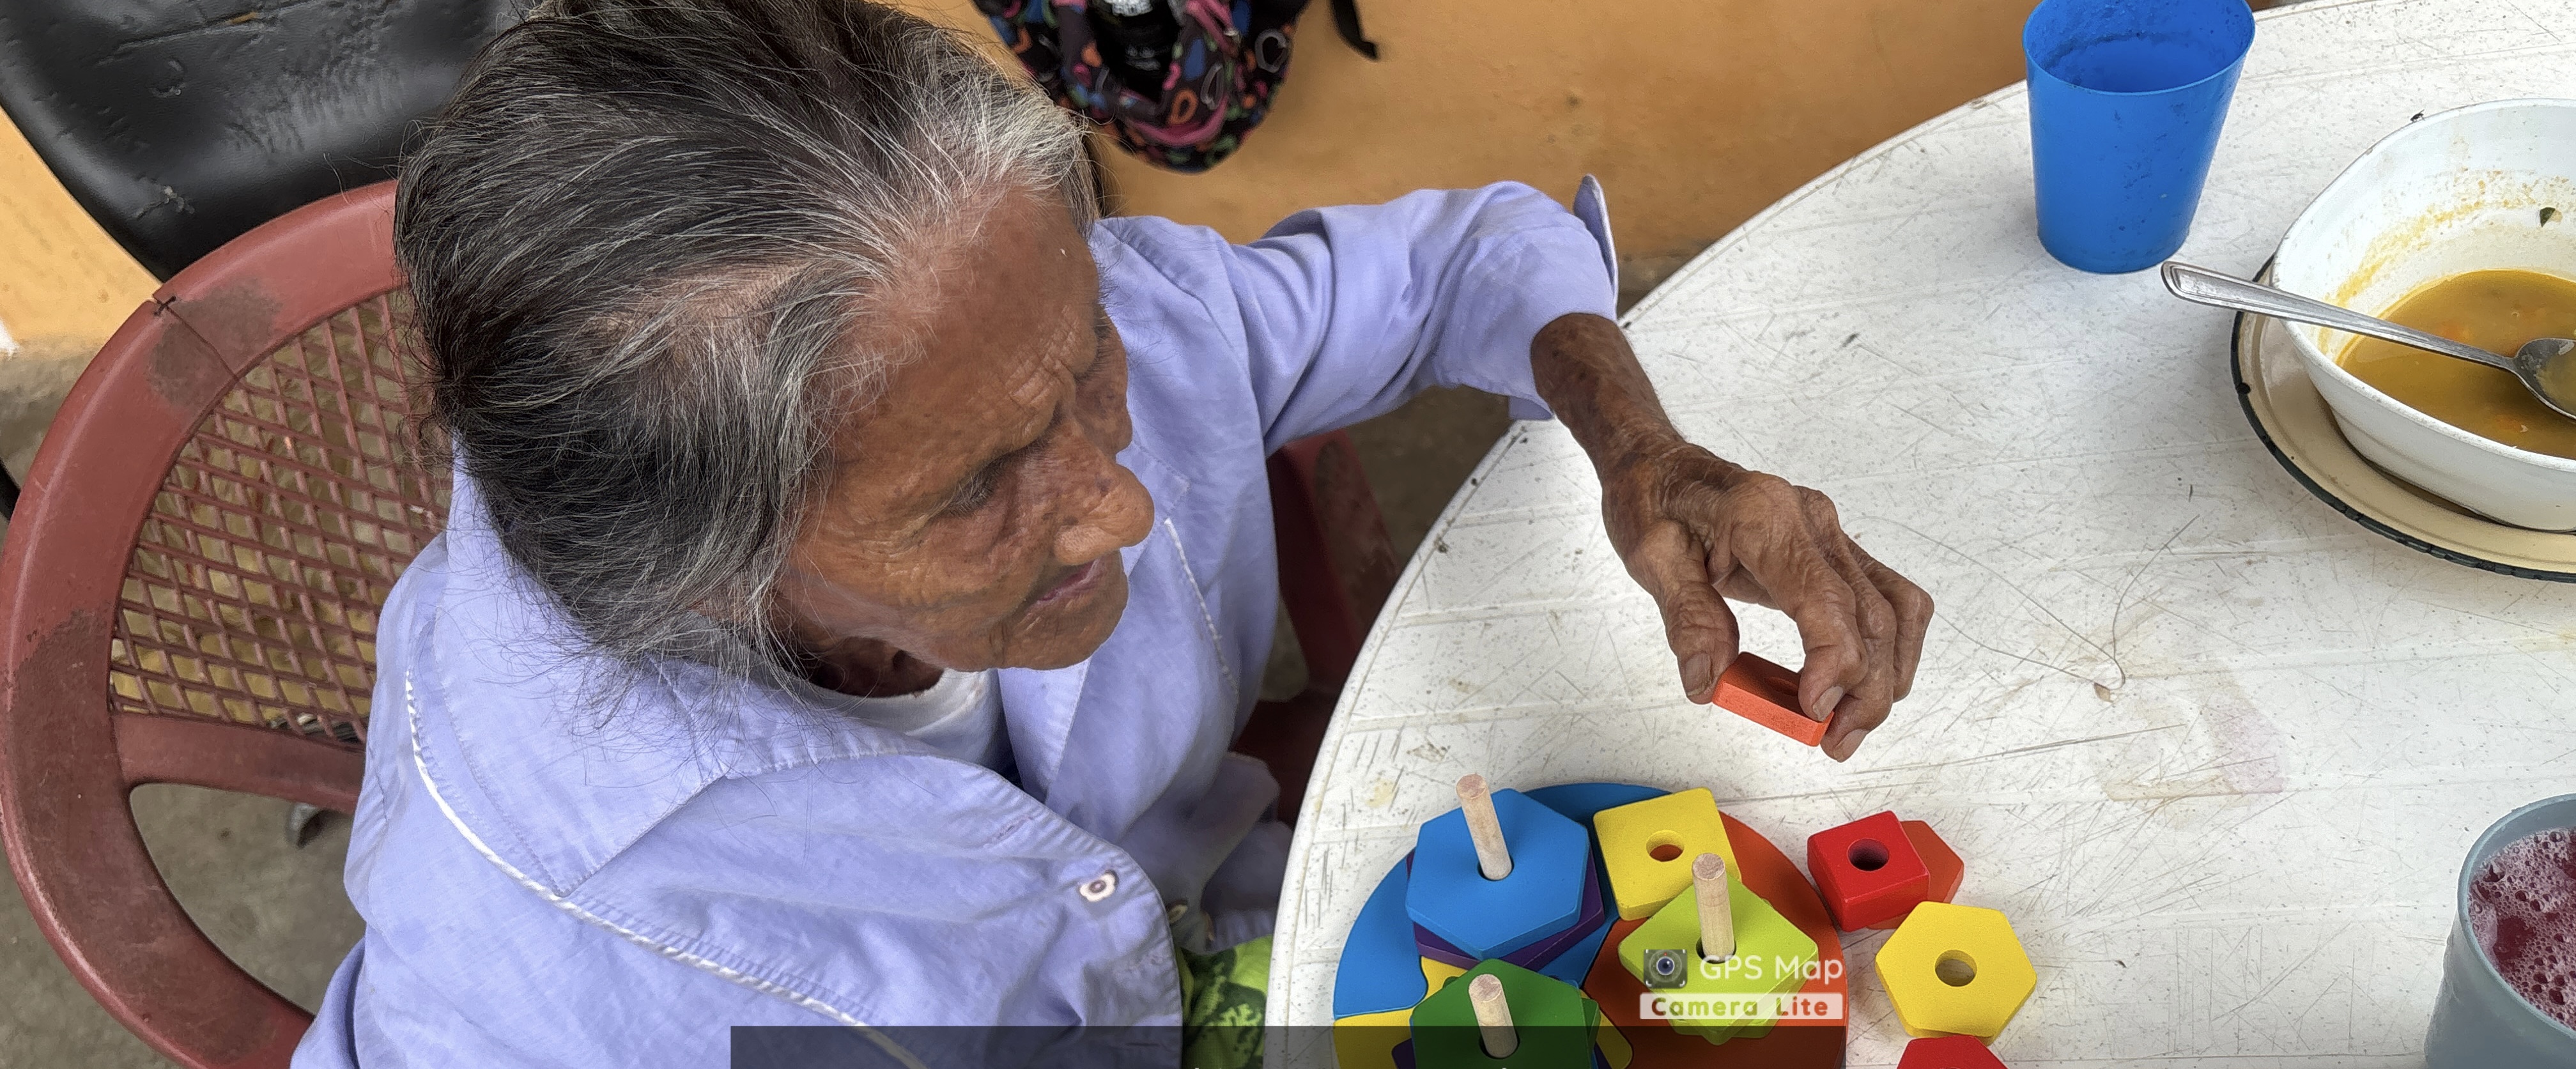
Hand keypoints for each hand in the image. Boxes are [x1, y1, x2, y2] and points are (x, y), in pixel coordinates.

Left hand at [1597, 440, 1931, 759]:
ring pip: (1893, 610)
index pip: (1825, 598)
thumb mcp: (1650, 558)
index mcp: (1763, 517)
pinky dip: (1889, 648)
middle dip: (1866, 690)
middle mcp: (1810, 519)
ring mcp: (1830, 531)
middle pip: (1871, 615)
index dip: (1834, 662)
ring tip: (1848, 727)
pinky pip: (1888, 598)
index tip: (1815, 711)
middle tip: (1833, 742)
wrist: (1660, 465)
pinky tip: (1865, 686)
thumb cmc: (1654, 502)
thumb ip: (1687, 618)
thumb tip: (1709, 682)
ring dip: (1887, 676)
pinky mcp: (1834, 547)